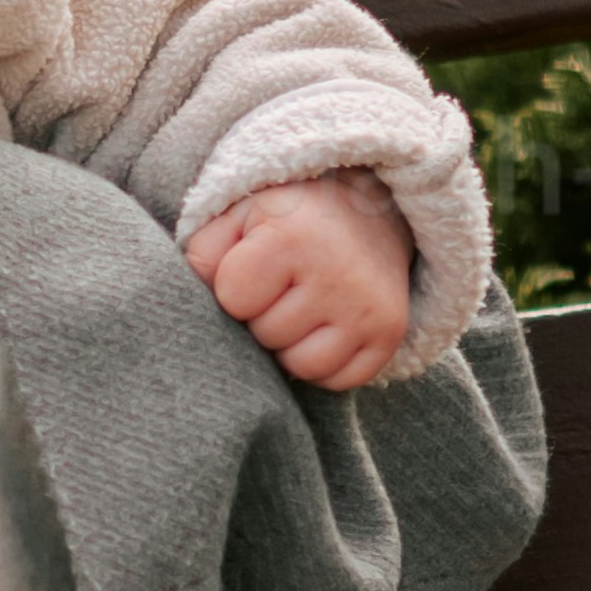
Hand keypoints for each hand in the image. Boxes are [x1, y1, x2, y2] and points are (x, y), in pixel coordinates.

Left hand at [194, 174, 414, 392]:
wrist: (368, 211)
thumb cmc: (290, 218)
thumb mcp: (239, 215)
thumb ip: (204, 254)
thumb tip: (200, 302)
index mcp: (293, 238)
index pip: (233, 299)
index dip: (236, 289)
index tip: (256, 267)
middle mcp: (338, 276)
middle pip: (267, 335)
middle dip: (264, 316)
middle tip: (285, 286)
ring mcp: (369, 309)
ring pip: (302, 366)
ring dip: (292, 345)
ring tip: (303, 308)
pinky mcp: (389, 335)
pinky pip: (338, 380)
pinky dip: (325, 363)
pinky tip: (327, 327)